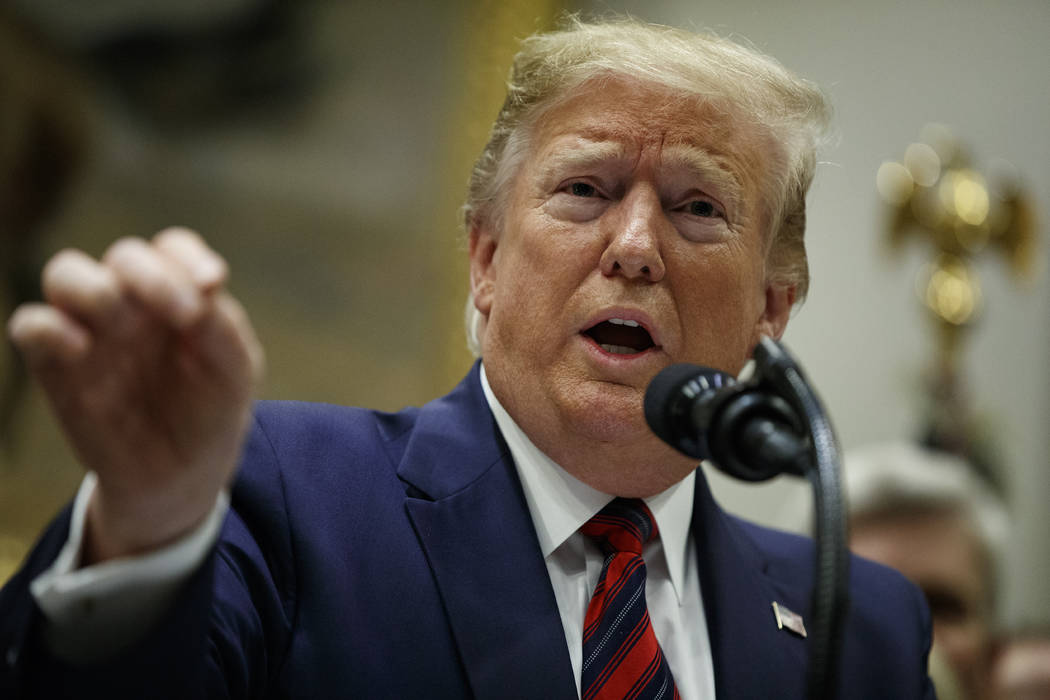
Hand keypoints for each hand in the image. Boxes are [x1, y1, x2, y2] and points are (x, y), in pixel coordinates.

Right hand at [7, 228, 263, 562]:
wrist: (177, 477)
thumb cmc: (209, 414)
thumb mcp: (233, 373)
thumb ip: (224, 327)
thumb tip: (206, 286)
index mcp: (178, 296)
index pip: (173, 249)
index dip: (187, 258)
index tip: (211, 284)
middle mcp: (132, 304)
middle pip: (124, 255)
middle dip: (152, 276)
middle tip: (184, 316)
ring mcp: (91, 330)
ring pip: (68, 273)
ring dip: (97, 291)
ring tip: (124, 330)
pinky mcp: (56, 365)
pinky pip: (31, 324)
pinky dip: (47, 326)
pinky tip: (80, 348)